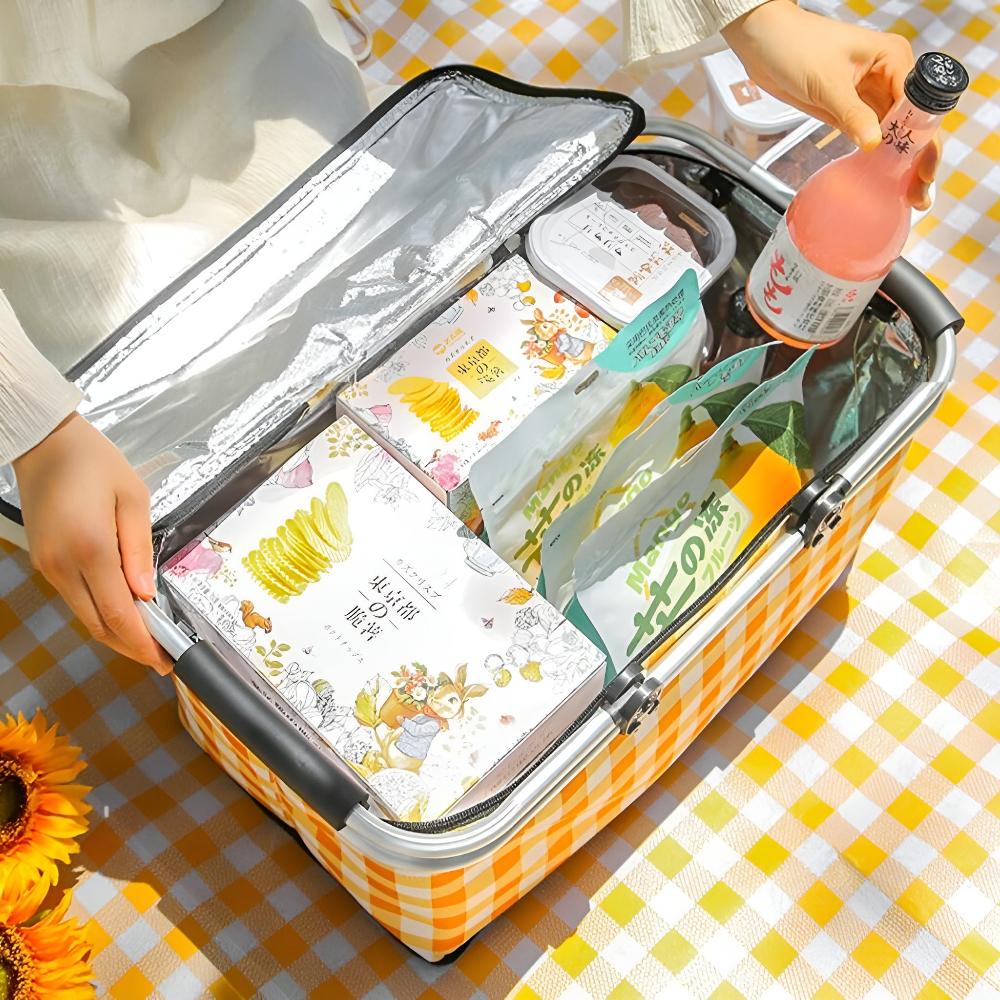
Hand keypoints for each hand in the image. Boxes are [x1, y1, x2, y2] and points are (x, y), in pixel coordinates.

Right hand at [14, 413, 171, 673]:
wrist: (45, 444)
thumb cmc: (95, 463)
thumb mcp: (133, 499)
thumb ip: (140, 550)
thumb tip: (146, 594)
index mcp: (91, 549)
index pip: (120, 614)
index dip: (143, 643)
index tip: (166, 659)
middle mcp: (63, 565)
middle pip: (99, 625)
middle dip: (131, 647)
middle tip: (162, 658)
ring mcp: (49, 567)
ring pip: (85, 615)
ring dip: (116, 632)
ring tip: (149, 639)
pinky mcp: (43, 563)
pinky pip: (75, 598)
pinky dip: (101, 612)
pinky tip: (125, 612)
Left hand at [722, 0, 938, 207]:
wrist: (763, 42)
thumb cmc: (795, 46)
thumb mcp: (826, 83)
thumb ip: (852, 114)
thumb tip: (874, 143)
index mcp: (893, 60)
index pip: (919, 106)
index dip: (923, 139)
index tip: (921, 171)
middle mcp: (888, 77)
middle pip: (912, 124)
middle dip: (917, 158)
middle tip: (918, 195)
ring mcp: (870, 95)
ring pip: (894, 134)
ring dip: (900, 163)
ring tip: (908, 196)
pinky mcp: (850, 110)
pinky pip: (871, 136)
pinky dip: (878, 158)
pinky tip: (883, 181)